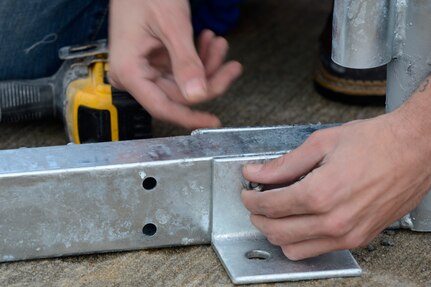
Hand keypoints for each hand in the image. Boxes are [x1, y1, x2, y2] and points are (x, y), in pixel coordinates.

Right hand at [108, 0, 241, 128]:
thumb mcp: (172, 26)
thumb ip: (186, 63)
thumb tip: (198, 96)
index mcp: (129, 71)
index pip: (162, 106)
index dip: (190, 116)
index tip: (213, 121)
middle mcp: (134, 74)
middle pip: (178, 93)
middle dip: (208, 78)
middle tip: (231, 66)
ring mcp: (144, 68)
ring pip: (184, 82)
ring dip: (206, 64)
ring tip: (218, 43)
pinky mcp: (154, 61)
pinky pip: (181, 68)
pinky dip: (198, 56)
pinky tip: (207, 40)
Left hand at [242, 78, 430, 259]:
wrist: (414, 150)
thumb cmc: (375, 142)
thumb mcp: (321, 143)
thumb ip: (284, 163)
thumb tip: (256, 172)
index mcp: (321, 193)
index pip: (270, 205)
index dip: (251, 198)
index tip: (247, 190)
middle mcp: (334, 220)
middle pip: (277, 231)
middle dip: (258, 216)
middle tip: (255, 202)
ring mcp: (348, 234)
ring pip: (293, 248)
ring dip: (275, 233)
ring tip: (273, 213)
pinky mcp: (359, 239)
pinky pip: (317, 251)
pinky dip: (299, 241)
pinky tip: (297, 223)